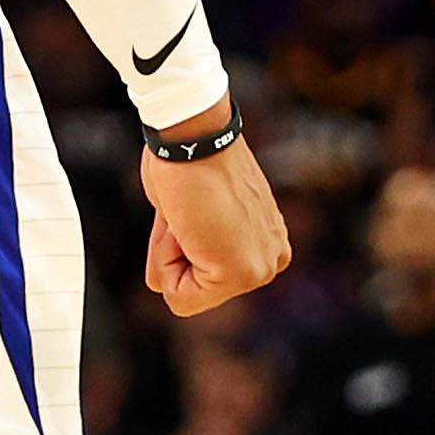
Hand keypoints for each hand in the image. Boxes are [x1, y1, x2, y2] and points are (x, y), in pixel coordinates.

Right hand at [139, 106, 287, 312]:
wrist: (195, 137)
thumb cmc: (189, 162)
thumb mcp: (192, 213)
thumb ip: (192, 243)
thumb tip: (164, 276)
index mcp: (266, 244)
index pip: (204, 275)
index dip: (178, 245)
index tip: (193, 207)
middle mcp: (270, 260)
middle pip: (196, 288)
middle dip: (175, 254)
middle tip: (188, 210)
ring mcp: (259, 269)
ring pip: (185, 294)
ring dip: (171, 256)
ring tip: (188, 214)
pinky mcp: (240, 273)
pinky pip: (181, 298)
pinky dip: (166, 263)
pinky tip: (185, 224)